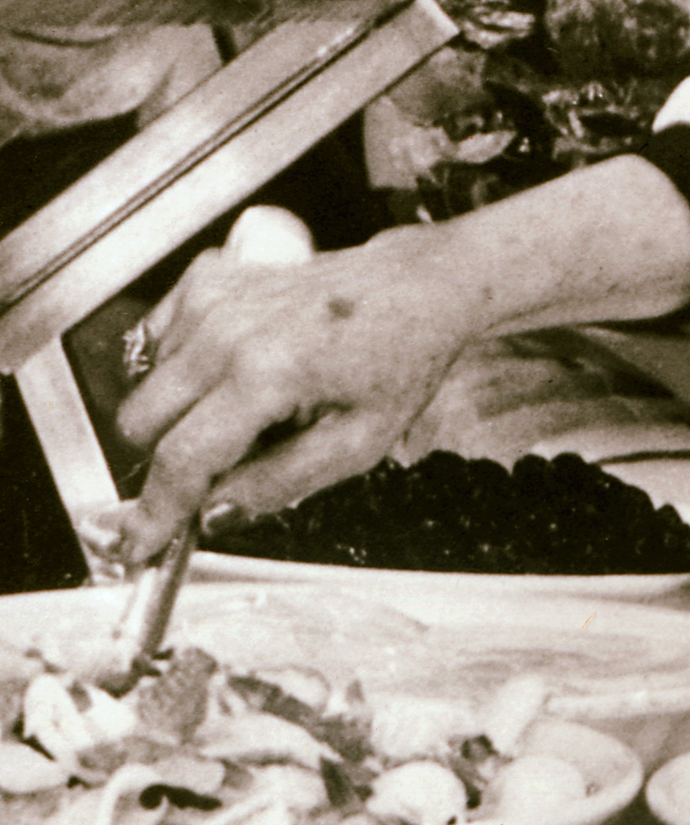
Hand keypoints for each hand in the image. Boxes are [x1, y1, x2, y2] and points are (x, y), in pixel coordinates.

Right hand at [110, 226, 490, 557]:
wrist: (415, 290)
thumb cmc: (398, 360)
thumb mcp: (358, 444)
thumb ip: (279, 484)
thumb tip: (215, 515)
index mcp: (266, 372)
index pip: (181, 458)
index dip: (156, 512)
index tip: (141, 544)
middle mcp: (225, 330)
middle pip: (138, 422)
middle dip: (165, 460)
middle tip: (221, 468)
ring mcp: (209, 299)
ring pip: (142, 386)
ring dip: (177, 413)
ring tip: (248, 410)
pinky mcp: (204, 280)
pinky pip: (152, 345)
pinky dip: (175, 371)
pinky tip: (228, 375)